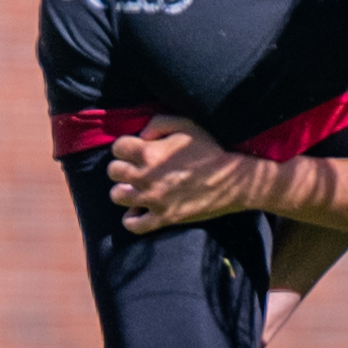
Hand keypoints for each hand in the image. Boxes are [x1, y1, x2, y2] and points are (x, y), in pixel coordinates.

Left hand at [108, 117, 268, 232]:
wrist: (233, 180)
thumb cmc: (212, 150)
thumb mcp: (188, 125)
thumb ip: (159, 122)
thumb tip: (141, 135)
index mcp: (150, 152)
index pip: (117, 147)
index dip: (126, 146)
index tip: (137, 150)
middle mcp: (146, 176)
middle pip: (113, 171)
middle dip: (123, 167)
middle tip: (137, 169)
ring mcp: (154, 199)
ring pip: (117, 196)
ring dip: (125, 190)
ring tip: (137, 188)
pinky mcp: (164, 218)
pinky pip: (133, 224)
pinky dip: (132, 218)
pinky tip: (140, 209)